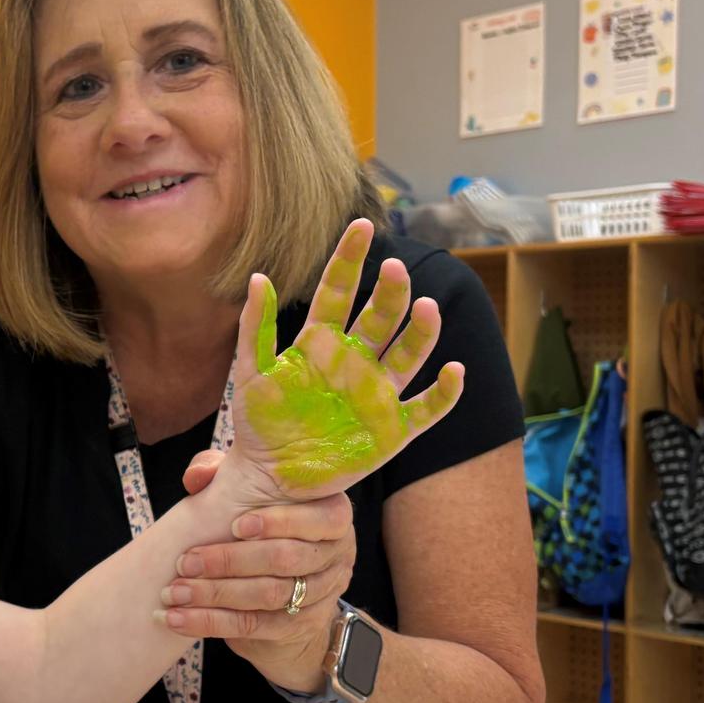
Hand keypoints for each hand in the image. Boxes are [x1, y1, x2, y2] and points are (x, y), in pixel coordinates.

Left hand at [168, 450, 357, 690]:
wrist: (281, 587)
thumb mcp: (248, 493)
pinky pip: (252, 626)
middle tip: (185, 562)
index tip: (236, 525)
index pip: (323, 519)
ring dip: (215, 594)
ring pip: (268, 596)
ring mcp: (321, 596)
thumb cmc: (260, 526)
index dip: (281, 522)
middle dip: (230, 561)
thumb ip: (224, 473)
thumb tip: (197, 476)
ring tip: (174, 592)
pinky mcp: (298, 627)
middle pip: (287, 559)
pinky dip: (210, 622)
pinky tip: (177, 618)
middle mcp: (335, 557)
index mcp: (332, 516)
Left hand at [214, 219, 463, 506]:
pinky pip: (427, 409)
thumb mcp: (249, 374)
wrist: (268, 477)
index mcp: (320, 342)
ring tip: (427, 308)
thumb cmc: (258, 423)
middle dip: (389, 293)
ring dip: (421, 332)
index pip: (339, 290)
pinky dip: (444, 392)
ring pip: (409, 354)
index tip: (361, 225)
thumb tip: (258, 276)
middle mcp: (355, 361)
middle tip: (394, 269)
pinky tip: (454, 372)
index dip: (350, 258)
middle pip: (379, 317)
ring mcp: (377, 393)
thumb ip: (254, 328)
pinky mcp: (393, 430)